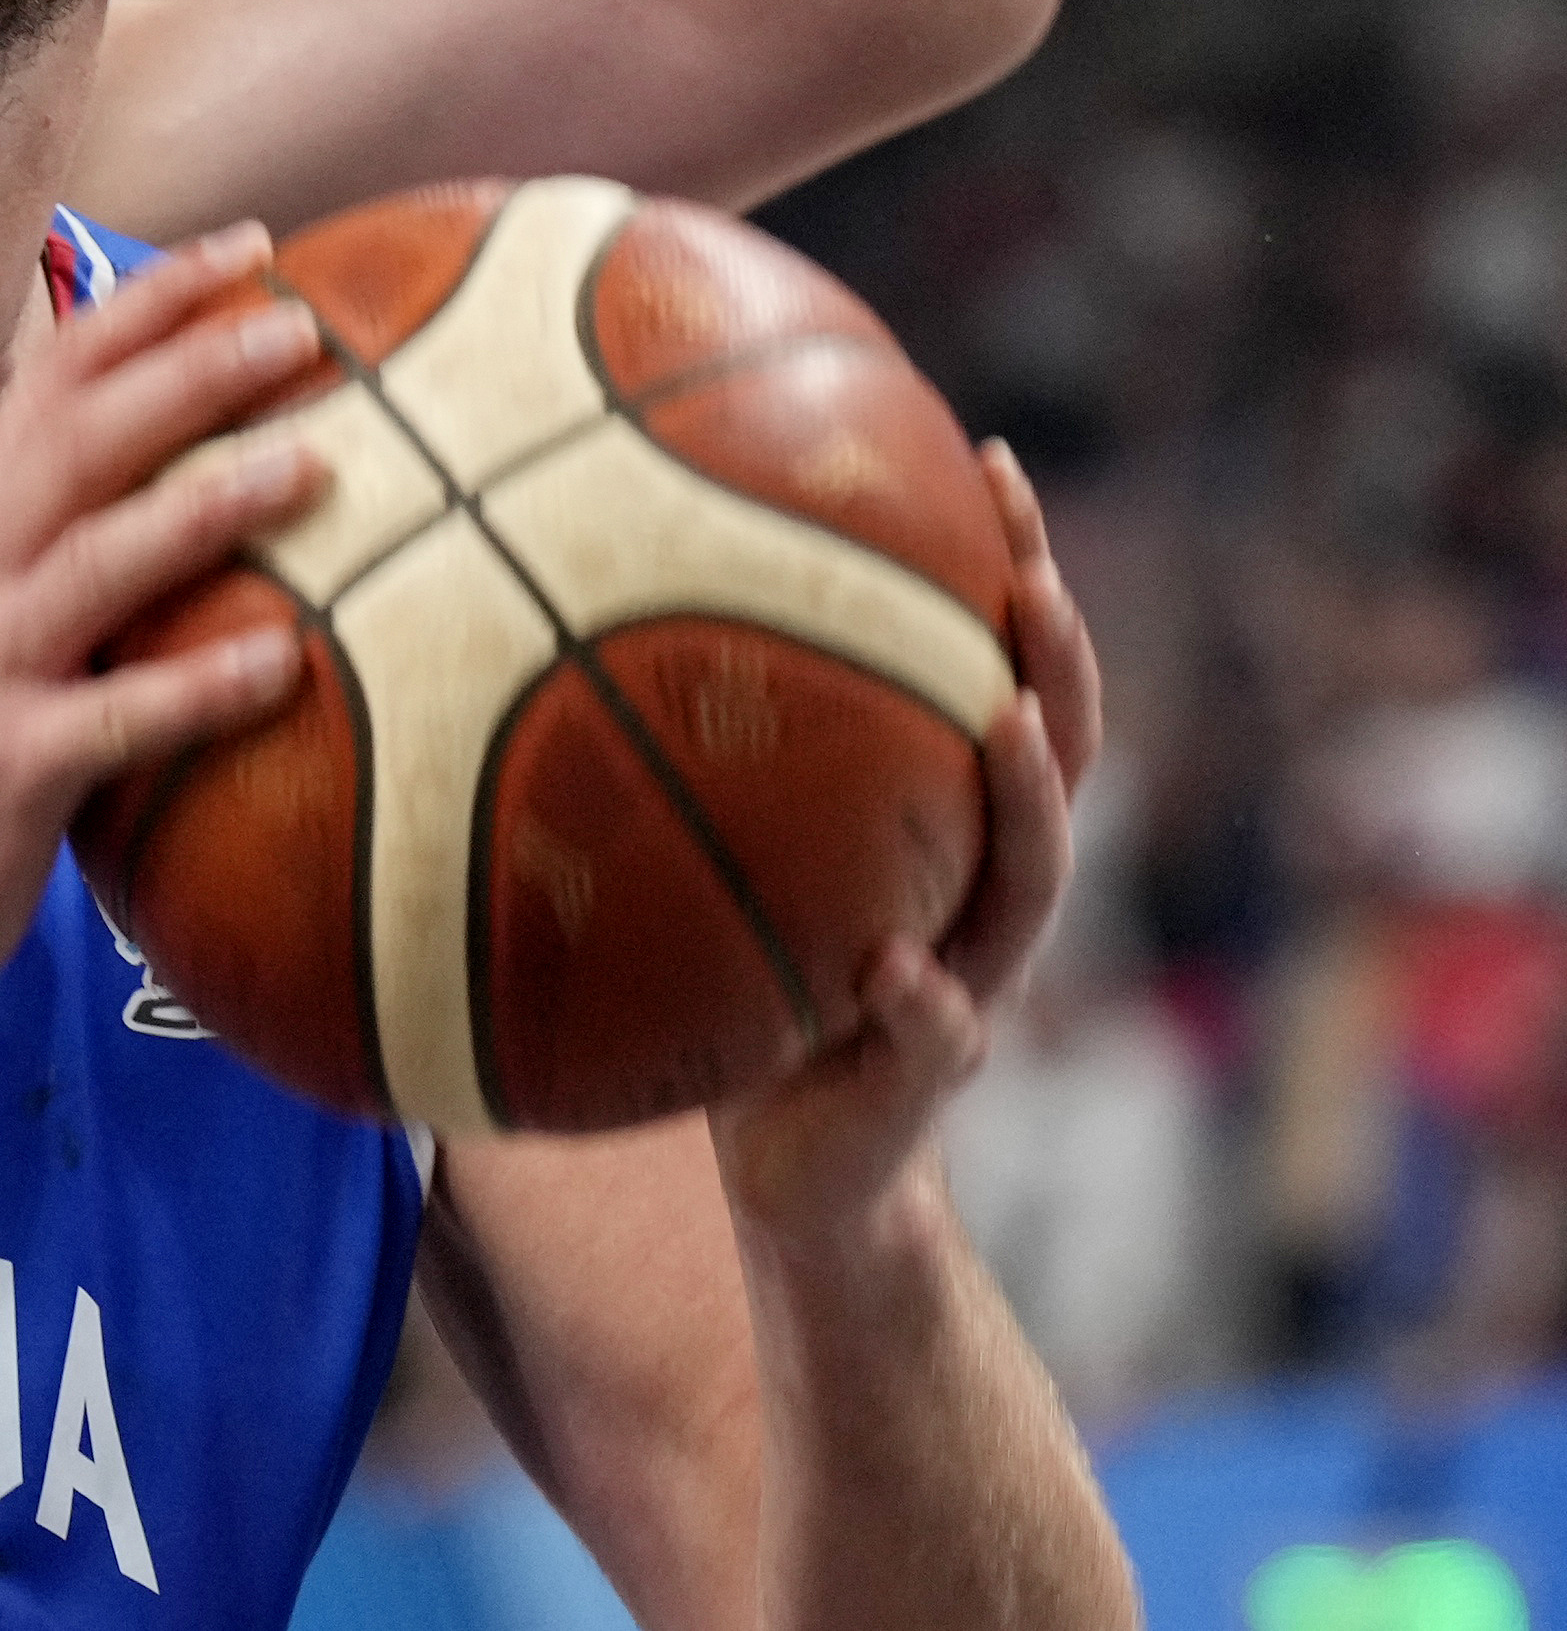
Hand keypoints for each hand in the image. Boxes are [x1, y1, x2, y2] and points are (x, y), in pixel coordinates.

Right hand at [0, 229, 325, 1043]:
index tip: (255, 247)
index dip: (153, 304)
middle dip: (187, 368)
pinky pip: (108, 722)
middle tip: (299, 325)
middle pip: (78, 439)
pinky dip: (194, 688)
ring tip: (313, 467)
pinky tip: (284, 666)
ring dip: (202, 506)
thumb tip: (200, 503)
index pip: (58, 379)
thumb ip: (68, 559)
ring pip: (91, 561)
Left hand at [709, 441, 1102, 1251]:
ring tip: (1008, 725)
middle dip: (1056, 658)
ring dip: (1028, 803)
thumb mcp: (722, 857)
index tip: (982, 460)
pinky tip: (897, 972)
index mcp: (941, 829)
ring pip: (1025, 885)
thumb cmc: (740, 987)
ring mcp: (965, 987)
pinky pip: (933, 1042)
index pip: (998, 670)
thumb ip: (697, 758)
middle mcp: (975, 894)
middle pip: (1051, 752)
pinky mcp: (918, 1086)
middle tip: (1032, 573)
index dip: (1011, 571)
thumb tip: (577, 582)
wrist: (798, 1172)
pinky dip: (923, 1008)